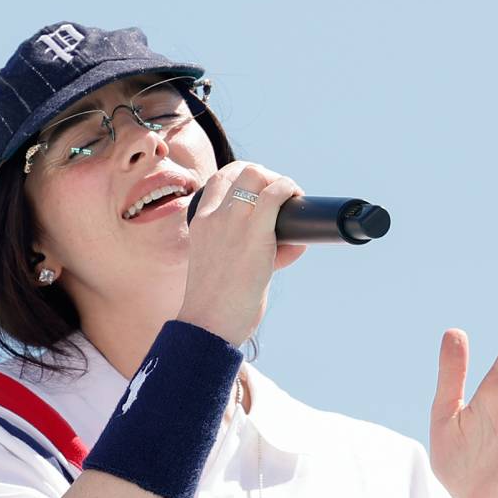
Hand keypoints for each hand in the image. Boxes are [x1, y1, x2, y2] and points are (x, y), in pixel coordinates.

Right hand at [175, 161, 308, 345]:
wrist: (207, 325)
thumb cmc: (216, 305)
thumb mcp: (222, 267)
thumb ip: (251, 250)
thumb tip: (292, 244)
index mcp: (200, 223)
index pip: (220, 179)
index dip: (245, 177)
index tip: (261, 193)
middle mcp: (214, 216)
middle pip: (243, 171)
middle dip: (268, 177)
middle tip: (281, 199)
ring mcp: (231, 222)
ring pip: (257, 175)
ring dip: (280, 182)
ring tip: (291, 201)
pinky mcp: (254, 235)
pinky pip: (276, 194)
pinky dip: (290, 191)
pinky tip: (297, 204)